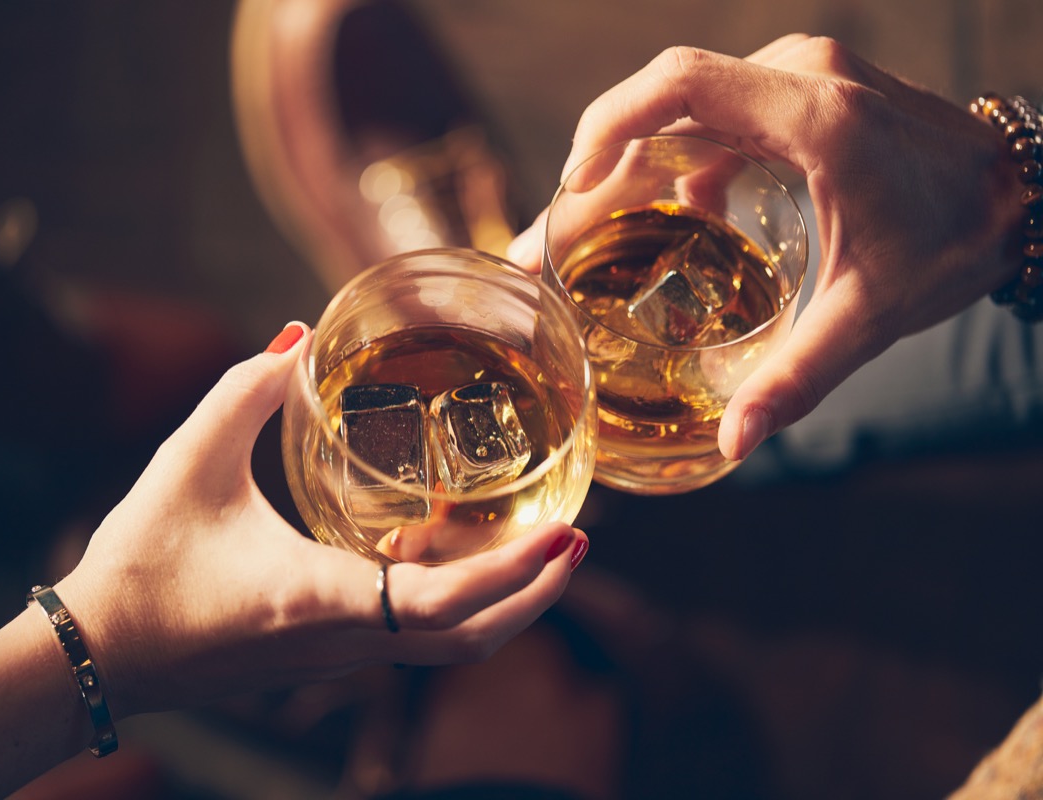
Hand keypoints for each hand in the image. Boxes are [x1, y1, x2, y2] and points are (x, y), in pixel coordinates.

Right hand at [56, 322, 585, 716]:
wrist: (98, 653)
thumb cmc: (141, 564)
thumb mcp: (188, 461)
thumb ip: (244, 390)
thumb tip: (295, 336)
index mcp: (316, 596)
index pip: (443, 604)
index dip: (515, 575)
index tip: (568, 537)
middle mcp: (339, 640)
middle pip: (468, 642)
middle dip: (534, 596)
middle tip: (576, 542)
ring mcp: (333, 657)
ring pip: (445, 648)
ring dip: (501, 604)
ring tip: (537, 548)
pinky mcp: (322, 655)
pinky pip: (408, 639)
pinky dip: (451, 605)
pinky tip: (444, 554)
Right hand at [510, 35, 1024, 459]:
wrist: (1022, 194)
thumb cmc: (955, 240)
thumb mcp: (870, 315)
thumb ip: (796, 378)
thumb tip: (734, 443)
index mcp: (814, 116)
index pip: (679, 84)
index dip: (605, 125)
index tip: (567, 188)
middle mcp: (798, 77)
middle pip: (659, 101)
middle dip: (592, 169)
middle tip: (545, 243)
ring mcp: (797, 78)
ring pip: (678, 109)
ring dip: (623, 165)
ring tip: (579, 237)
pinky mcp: (796, 94)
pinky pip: (709, 115)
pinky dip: (668, 161)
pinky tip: (658, 218)